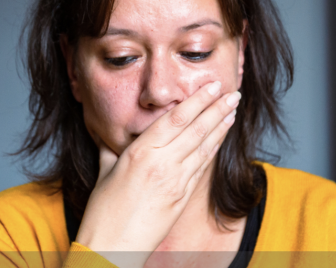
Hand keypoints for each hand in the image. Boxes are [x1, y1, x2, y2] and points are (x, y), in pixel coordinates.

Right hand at [75, 81, 239, 267]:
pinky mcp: (182, 198)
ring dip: (221, 126)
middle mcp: (161, 164)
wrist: (112, 248)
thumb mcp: (105, 172)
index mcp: (139, 154)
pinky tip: (221, 138)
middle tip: (232, 92)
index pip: (175, 119)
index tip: (210, 86)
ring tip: (232, 109)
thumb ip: (112, 150)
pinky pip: (202, 167)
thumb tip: (112, 136)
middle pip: (195, 129)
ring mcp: (175, 182)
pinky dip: (214, 149)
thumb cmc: (103, 213)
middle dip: (216, 108)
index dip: (196, 101)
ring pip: (204, 147)